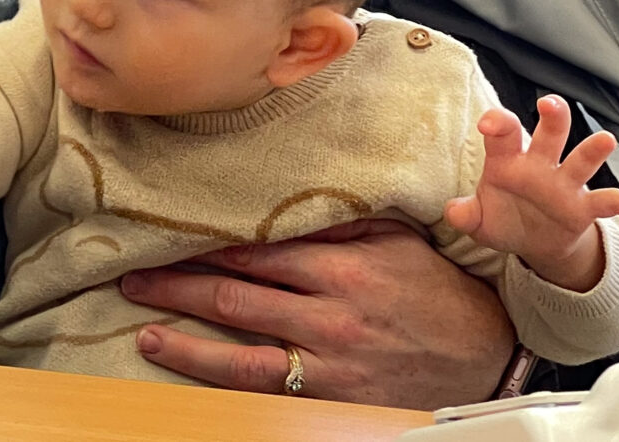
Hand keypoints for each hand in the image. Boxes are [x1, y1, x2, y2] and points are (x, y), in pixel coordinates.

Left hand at [121, 219, 515, 409]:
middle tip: (131, 275)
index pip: (257, 248)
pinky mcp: (328, 395)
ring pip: (239, 347)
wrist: (486, 357)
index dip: (205, 242)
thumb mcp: (397, 242)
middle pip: (236, 292)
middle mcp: (331, 312)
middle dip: (177, 283)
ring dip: (183, 336)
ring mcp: (326, 358)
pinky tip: (185, 365)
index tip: (165, 234)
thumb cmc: (437, 294)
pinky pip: (262, 386)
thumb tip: (281, 200)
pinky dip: (217, 375)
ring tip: (143, 326)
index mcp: (345, 265)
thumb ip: (341, 222)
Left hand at [445, 95, 618, 288]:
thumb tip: (454, 211)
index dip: (497, 124)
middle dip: (553, 117)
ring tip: (605, 141)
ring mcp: (564, 184)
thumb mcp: (477, 221)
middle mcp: (540, 166)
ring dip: (592, 150)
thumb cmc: (502, 219)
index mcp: (508, 162)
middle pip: (550, 135)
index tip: (489, 122)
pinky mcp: (584, 207)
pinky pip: (608, 202)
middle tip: (550, 104)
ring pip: (580, 160)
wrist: (532, 243)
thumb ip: (465, 215)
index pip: (503, 135)